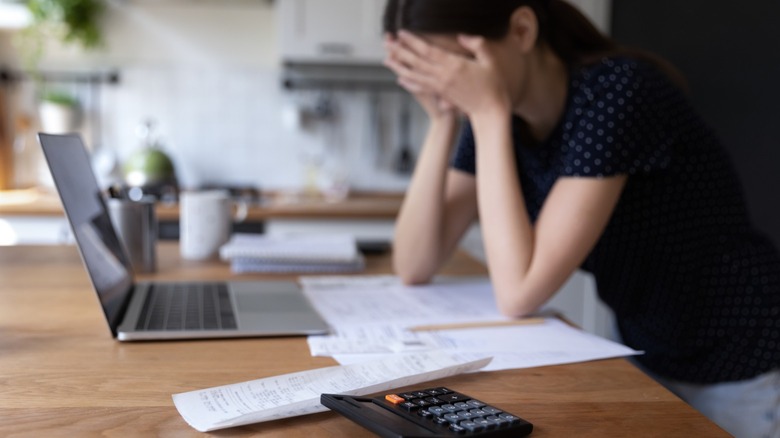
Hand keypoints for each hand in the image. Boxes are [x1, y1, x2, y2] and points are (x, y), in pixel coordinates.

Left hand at [385, 31, 511, 118]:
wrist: (490, 111)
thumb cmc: (494, 85)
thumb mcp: (490, 61)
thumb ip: (477, 45)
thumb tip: (461, 36)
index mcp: (455, 65)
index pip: (428, 50)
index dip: (413, 41)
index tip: (402, 33)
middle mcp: (444, 76)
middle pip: (417, 61)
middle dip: (400, 51)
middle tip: (387, 43)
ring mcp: (441, 86)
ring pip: (415, 74)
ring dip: (399, 66)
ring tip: (386, 59)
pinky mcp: (441, 95)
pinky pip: (421, 87)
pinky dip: (409, 83)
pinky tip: (400, 78)